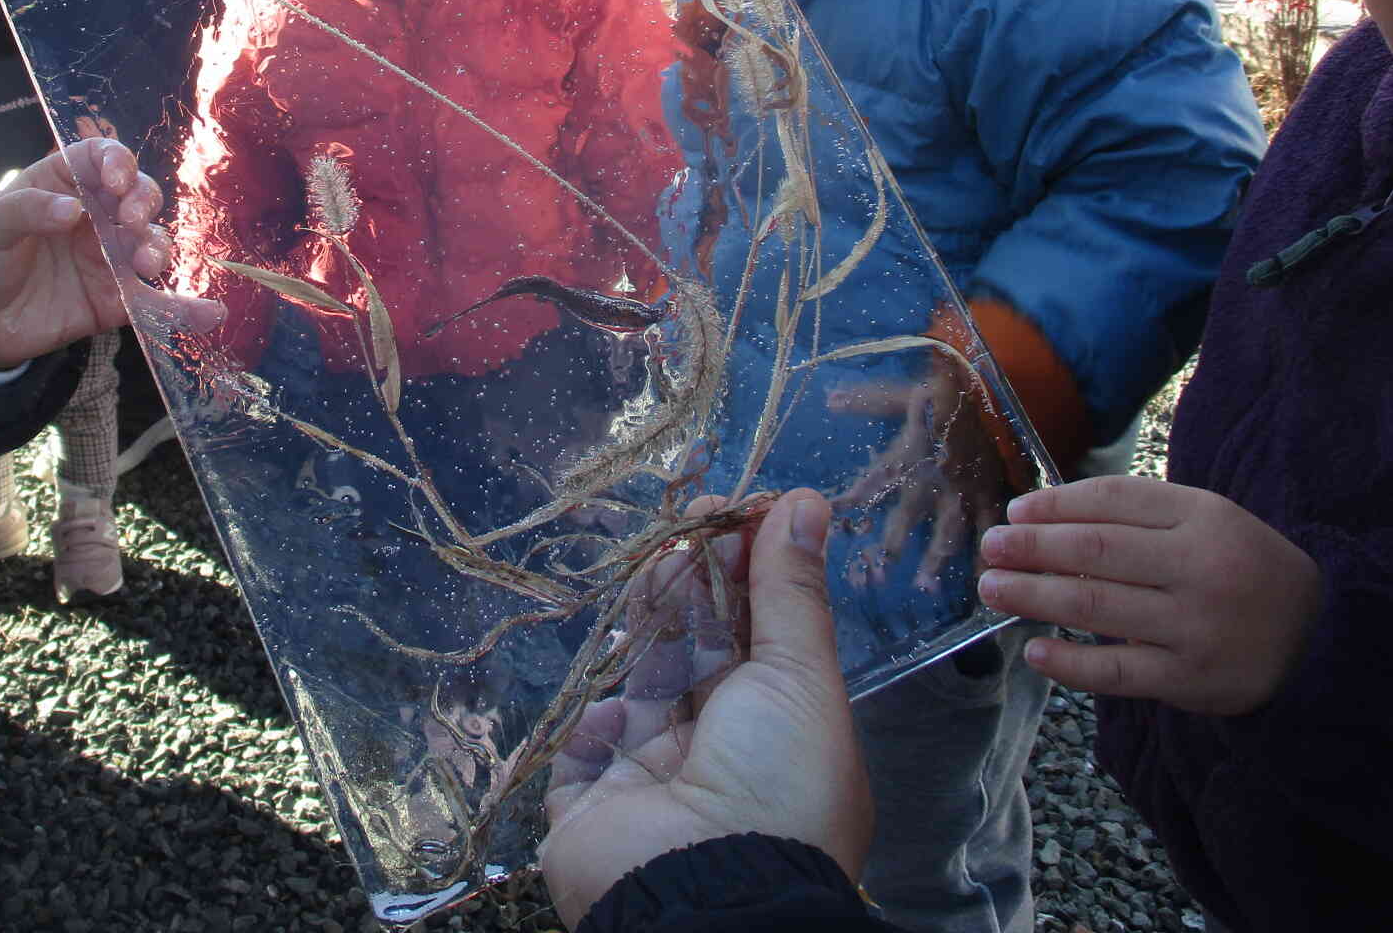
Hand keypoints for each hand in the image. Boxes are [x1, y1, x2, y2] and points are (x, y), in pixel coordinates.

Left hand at [0, 136, 220, 370]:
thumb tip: (71, 210)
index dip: (117, 161)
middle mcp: (95, 215)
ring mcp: (110, 257)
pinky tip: (211, 313)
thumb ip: (24, 211)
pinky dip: (185, 308)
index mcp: (63, 184)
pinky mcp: (116, 300)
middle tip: (127, 222)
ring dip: (158, 247)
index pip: (100, 157)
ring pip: (152, 242)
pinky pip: (157, 302)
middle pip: (138, 195)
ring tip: (144, 263)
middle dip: (142, 203)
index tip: (116, 180)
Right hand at [540, 490, 870, 929]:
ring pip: (642, 683)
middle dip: (695, 585)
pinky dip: (598, 720)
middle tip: (687, 522)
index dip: (748, 573)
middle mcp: (722, 753)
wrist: (705, 893)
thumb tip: (806, 500)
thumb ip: (791, 591)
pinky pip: (586, 744)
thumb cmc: (774, 782)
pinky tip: (617, 705)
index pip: (761, 637)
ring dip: (648, 625)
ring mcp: (654, 778)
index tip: (734, 512)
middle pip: (700, 651)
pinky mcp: (593, 800)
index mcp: (782, 734)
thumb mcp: (799, 675)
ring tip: (655, 563)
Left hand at [830, 360, 1005, 593]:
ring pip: (948, 529)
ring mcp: (964, 488)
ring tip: (924, 586)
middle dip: (894, 541)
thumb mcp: (902, 392)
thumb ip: (868, 401)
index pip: (876, 478)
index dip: (857, 497)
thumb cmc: (941, 392)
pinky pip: (988, 528)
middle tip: (879, 570)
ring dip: (935, 558)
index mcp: (910, 451)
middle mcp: (934, 475)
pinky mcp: (989, 494)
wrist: (990, 392)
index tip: (840, 519)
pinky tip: (985, 580)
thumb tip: (829, 402)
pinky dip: (986, 553)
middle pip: (910, 513)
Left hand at [977, 476, 1321, 715]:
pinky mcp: (1191, 680)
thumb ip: (1136, 514)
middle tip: (990, 549)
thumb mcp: (1206, 521)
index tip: (1015, 512)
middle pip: (1095, 550)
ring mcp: (1195, 627)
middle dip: (1031, 547)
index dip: (1055, 505)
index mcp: (1203, 517)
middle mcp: (1199, 568)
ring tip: (994, 589)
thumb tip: (1042, 516)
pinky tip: (1034, 650)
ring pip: (1095, 606)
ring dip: (1033, 596)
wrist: (1322, 638)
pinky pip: (1116, 672)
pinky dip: (1069, 662)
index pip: (1113, 500)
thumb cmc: (1241, 568)